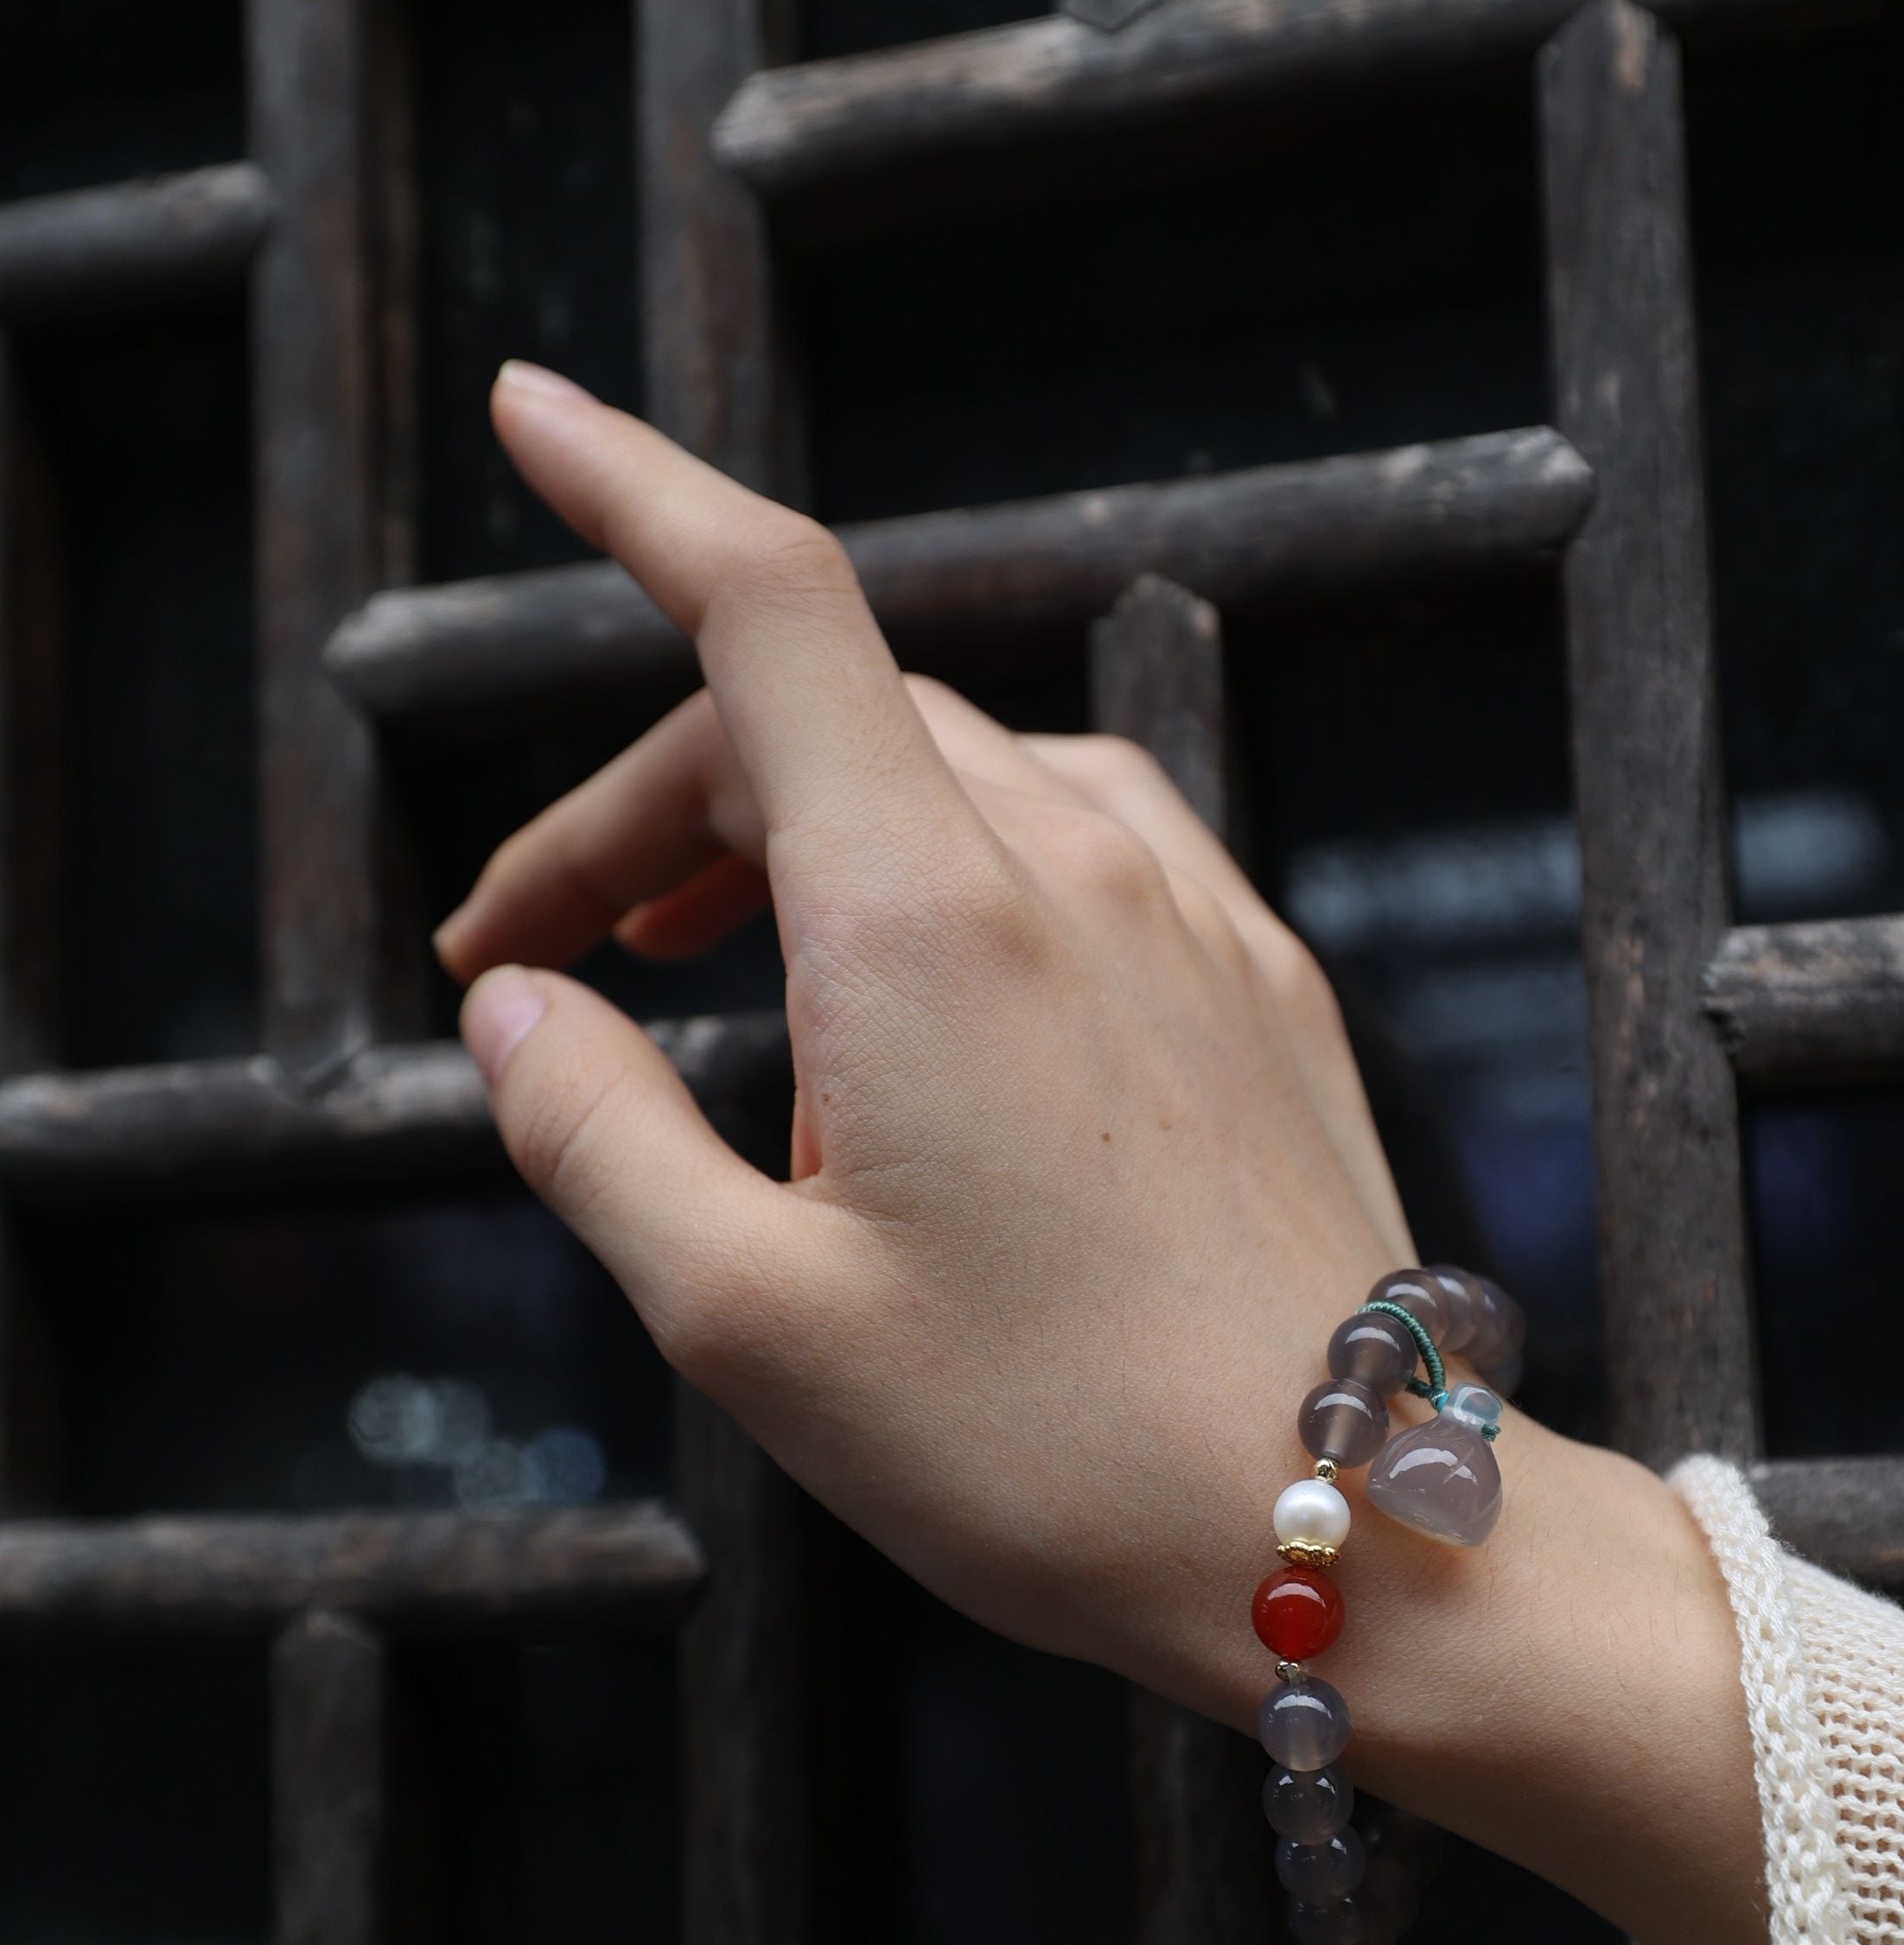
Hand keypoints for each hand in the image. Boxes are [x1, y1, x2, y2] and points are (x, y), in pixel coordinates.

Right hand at [440, 363, 1770, 1944]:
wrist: (1351, 1531)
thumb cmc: (1045, 1449)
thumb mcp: (749, 1325)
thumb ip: (593, 1133)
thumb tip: (511, 1007)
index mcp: (929, 921)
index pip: (767, 607)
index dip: (636, 489)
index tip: (536, 413)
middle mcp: (1074, 867)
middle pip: (817, 723)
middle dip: (646, 811)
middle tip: (534, 958)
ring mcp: (1189, 912)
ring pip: (946, 779)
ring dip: (793, 843)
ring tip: (707, 991)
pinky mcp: (1259, 981)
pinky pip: (1072, 849)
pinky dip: (942, 881)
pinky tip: (910, 1017)